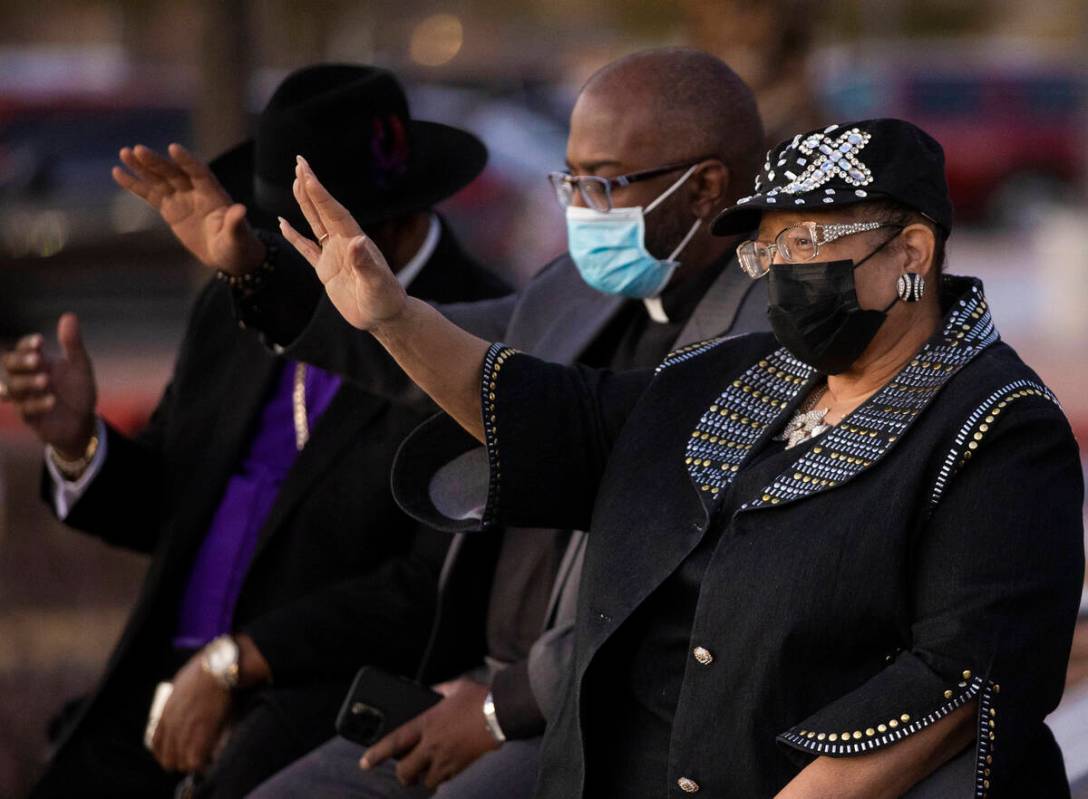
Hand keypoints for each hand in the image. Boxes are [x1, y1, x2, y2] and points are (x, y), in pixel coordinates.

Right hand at [1, 314, 96, 457]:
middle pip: (9, 365)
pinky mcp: (30, 417)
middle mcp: (26, 377)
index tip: (40, 341)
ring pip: (12, 387)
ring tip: (46, 380)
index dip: (27, 344)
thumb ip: (73, 343)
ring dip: (28, 382)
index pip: (22, 348)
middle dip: (21, 361)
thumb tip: (69, 316)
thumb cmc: (78, 390)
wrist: (83, 421)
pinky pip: (25, 409)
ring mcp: (25, 397)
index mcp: (37, 362)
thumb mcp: (80, 366)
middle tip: (38, 359)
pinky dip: (37, 404)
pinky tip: (52, 400)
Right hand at [112, 143, 264, 274]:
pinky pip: (150, 194)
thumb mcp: (238, 237)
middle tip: (138, 149)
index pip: (199, 172)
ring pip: (159, 179)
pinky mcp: (170, 208)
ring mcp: (181, 198)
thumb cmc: (237, 245)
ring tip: (124, 152)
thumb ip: (235, 223)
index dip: (187, 161)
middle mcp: (195, 191)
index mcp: (213, 194)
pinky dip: (135, 184)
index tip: (173, 148)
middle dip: (157, 162)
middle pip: (173, 173)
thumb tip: (241, 210)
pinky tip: (118, 172)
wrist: (228, 255)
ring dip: (141, 167)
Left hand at [151, 652, 232, 773]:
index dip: (168, 754)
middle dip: (181, 762)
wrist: (217, 668)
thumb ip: (177, 704)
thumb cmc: (204, 672)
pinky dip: (203, 764)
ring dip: (194, 764)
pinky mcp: (203, 732)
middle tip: (196, 757)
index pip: (156, 746)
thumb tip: (182, 713)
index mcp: (165, 713)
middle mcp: (172, 725)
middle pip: (169, 759)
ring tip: (206, 759)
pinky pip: (196, 760)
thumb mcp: (181, 687)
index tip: (179, 754)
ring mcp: (186, 729)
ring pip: (183, 763)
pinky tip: (211, 759)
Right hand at [278, 155, 407, 330]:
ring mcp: (334, 256)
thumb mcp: (377, 283)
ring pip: (315, 223)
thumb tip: (357, 242)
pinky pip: (306, 249)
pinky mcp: (326, 271)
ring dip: (305, 202)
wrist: (385, 317)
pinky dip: (294, 236)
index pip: (334, 213)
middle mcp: (343, 243)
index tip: (306, 174)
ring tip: (294, 180)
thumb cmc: (386, 300)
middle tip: (299, 161)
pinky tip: (283, 223)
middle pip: (323, 209)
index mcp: (354, 242)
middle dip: (311, 186)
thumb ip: (366, 263)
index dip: (320, 194)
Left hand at [361, 677, 499, 789]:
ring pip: (425, 781)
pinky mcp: (461, 766)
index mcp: (426, 723)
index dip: (376, 754)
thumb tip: (432, 692)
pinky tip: (444, 770)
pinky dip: (441, 777)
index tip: (365, 763)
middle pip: (406, 771)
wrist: (500, 713)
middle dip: (403, 776)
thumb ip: (439, 691)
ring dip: (423, 778)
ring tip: (426, 772)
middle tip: (405, 773)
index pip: (394, 742)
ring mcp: (446, 758)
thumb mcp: (454, 687)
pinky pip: (444, 780)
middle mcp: (432, 744)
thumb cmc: (479, 697)